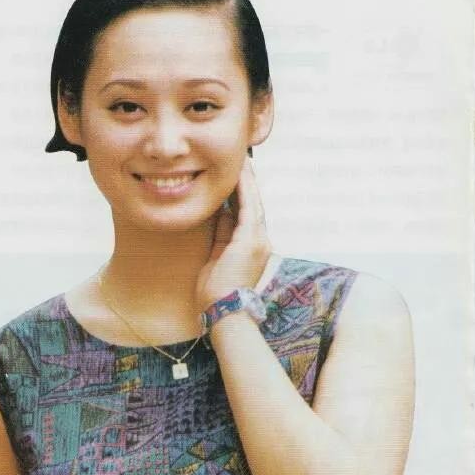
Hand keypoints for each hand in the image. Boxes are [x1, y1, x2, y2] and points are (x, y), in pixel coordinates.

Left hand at [195, 154, 272, 312]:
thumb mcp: (216, 258)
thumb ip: (221, 237)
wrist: (224, 312)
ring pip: (253, 203)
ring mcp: (258, 241)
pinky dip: (244, 191)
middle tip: (242, 162)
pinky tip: (239, 175)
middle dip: (247, 184)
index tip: (234, 179)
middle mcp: (259, 242)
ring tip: (242, 162)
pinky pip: (247, 209)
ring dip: (247, 182)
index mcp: (250, 248)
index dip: (241, 195)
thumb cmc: (215, 293)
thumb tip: (221, 216)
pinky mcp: (251, 240)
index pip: (246, 215)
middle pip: (253, 205)